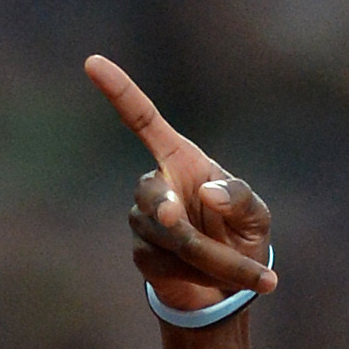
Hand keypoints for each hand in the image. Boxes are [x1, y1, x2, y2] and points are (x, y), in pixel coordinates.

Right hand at [84, 55, 274, 311]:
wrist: (229, 286)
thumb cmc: (242, 234)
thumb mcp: (255, 213)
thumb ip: (238, 197)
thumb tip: (206, 193)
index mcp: (180, 159)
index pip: (143, 121)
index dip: (120, 92)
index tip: (93, 62)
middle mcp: (155, 185)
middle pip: (154, 194)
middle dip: (174, 214)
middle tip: (178, 220)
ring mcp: (143, 220)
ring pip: (168, 236)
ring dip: (213, 257)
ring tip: (242, 269)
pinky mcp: (142, 254)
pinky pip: (167, 263)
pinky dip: (201, 274)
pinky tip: (214, 279)